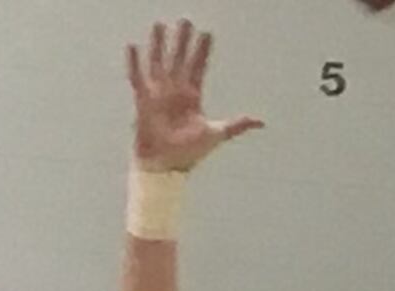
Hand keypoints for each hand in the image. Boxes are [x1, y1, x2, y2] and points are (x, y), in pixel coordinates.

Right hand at [127, 21, 263, 171]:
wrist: (167, 165)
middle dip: (182, 40)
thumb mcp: (216, 134)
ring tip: (159, 25)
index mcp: (192, 96)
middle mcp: (175, 90)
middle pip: (179, 59)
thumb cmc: (189, 152)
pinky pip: (138, 77)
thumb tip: (261, 122)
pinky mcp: (143, 100)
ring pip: (159, 62)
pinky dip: (135, 63)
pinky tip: (133, 47)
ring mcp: (158, 93)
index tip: (207, 33)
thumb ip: (237, 125)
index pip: (198, 67)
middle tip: (186, 20)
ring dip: (159, 44)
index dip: (202, 51)